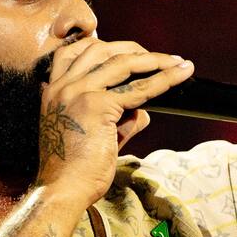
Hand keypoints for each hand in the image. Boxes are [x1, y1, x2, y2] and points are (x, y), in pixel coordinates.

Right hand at [34, 37, 194, 207]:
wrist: (64, 189)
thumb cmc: (76, 169)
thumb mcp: (95, 136)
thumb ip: (117, 120)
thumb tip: (143, 112)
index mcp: (54, 91)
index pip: (74, 51)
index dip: (104, 46)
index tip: (129, 52)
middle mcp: (63, 86)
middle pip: (101, 49)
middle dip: (133, 49)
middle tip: (159, 58)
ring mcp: (78, 92)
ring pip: (123, 63)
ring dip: (156, 59)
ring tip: (178, 62)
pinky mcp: (97, 105)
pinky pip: (138, 88)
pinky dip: (164, 79)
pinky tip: (181, 74)